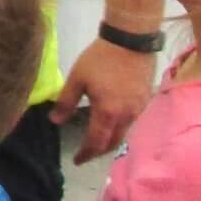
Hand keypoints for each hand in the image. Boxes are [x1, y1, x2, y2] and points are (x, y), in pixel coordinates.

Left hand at [51, 38, 153, 163]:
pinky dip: (119, 128)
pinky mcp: (145, 100)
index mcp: (108, 113)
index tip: (76, 161)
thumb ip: (65, 102)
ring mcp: (138, 109)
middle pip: (112, 143)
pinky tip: (111, 122)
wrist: (131, 40)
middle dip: (98, 151)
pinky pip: (131, 122)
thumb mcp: (77, 78)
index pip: (96, 143)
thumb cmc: (100, 58)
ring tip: (97, 140)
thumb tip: (55, 121)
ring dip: (109, 140)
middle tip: (86, 153)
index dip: (85, 154)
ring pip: (123, 133)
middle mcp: (126, 116)